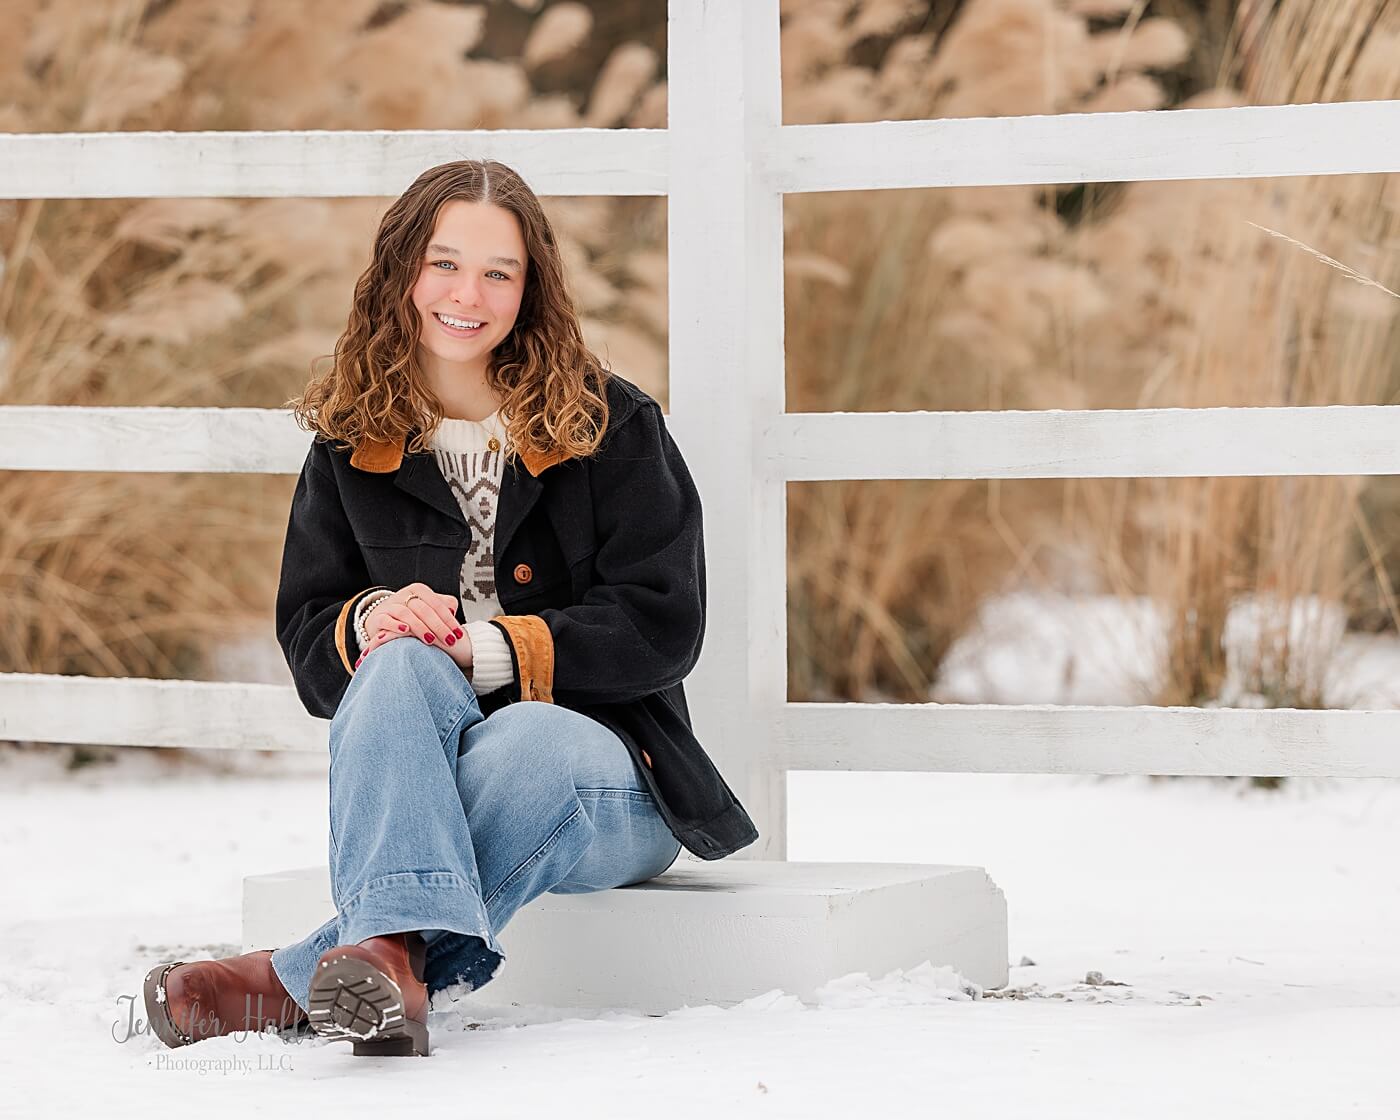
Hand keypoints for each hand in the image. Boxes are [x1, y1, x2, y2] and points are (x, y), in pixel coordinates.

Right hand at [356, 583, 472, 673]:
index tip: (458, 634)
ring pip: (406, 613)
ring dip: (420, 627)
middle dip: (439, 627)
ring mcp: (391, 605)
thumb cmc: (411, 614)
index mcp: (419, 591)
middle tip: (449, 641)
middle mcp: (405, 595)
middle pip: (424, 609)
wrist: (382, 616)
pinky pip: (386, 619)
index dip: (449, 619)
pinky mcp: (378, 616)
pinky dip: (396, 625)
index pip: (437, 604)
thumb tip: (453, 610)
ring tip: (430, 640)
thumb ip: (442, 605)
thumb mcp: (427, 606)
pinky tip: (405, 631)